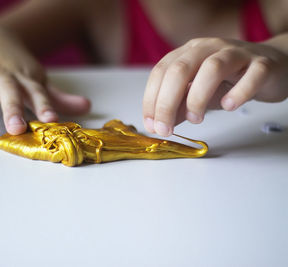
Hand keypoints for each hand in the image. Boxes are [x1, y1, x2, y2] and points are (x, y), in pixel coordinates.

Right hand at [0, 23, 89, 135]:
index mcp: (26, 77)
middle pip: (8, 90)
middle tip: (14, 128)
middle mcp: (4, 73)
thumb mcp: (37, 79)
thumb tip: (87, 108)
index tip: (52, 120)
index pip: (37, 92)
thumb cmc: (16, 66)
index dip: (46, 105)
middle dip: (12, 108)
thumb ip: (57, 97)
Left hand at [143, 37, 287, 135]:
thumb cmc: (230, 80)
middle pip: (180, 70)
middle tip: (165, 129)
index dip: (151, 100)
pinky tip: (229, 107)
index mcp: (188, 52)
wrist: (272, 66)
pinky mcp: (262, 64)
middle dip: (166, 103)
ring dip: (197, 97)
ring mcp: (237, 53)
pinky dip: (238, 93)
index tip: (151, 125)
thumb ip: (178, 107)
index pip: (161, 72)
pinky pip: (252, 75)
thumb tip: (157, 125)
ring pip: (212, 68)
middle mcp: (209, 48)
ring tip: (196, 119)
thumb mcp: (198, 94)